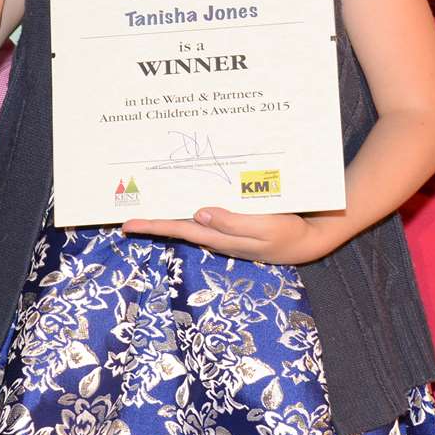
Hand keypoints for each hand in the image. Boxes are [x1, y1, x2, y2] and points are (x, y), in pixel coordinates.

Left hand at [123, 207, 332, 265]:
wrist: (307, 242)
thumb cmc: (287, 235)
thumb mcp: (263, 228)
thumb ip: (231, 223)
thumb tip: (198, 214)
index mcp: (218, 236)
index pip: (178, 229)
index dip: (152, 226)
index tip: (127, 223)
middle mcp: (215, 234)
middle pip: (177, 224)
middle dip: (153, 217)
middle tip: (128, 205)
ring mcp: (223, 230)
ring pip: (189, 218)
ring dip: (170, 209)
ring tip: (150, 195)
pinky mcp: (233, 223)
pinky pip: (206, 213)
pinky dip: (191, 205)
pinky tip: (187, 193)